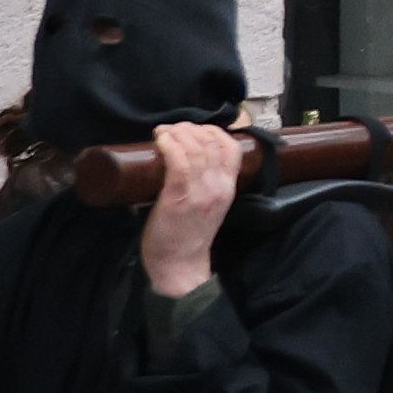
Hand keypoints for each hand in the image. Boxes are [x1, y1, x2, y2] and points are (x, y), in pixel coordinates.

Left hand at [140, 117, 244, 297]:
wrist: (180, 265)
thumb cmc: (188, 236)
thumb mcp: (208, 206)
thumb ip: (203, 186)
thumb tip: (181, 163)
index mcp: (228, 188)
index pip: (231, 148)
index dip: (213, 131)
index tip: (193, 130)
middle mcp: (219, 186)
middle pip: (211, 142)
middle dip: (190, 128)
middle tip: (172, 129)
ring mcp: (201, 191)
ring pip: (194, 147)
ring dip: (177, 133)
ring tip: (163, 132)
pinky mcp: (180, 195)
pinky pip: (179, 161)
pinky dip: (169, 145)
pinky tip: (160, 141)